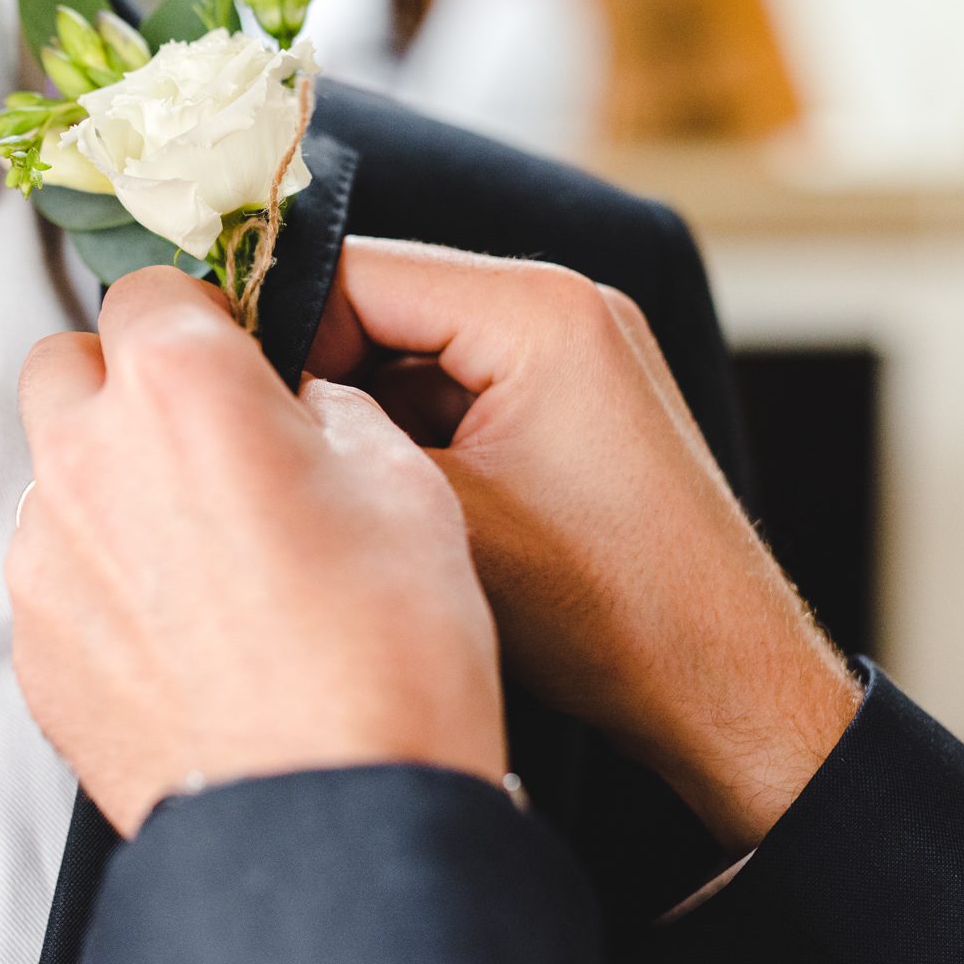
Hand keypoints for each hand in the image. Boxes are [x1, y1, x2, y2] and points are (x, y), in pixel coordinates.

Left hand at [9, 266, 505, 837]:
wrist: (330, 819)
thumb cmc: (386, 653)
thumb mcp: (402, 481)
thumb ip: (322, 406)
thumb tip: (287, 401)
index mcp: (179, 386)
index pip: (150, 288)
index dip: (201, 319)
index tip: (236, 359)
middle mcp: (87, 456)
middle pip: (69, 366)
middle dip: (127, 386)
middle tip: (205, 444)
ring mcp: (45, 556)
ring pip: (57, 475)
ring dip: (113, 487)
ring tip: (207, 563)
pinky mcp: (33, 644)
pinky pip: (55, 574)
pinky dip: (103, 580)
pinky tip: (183, 633)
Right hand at [309, 237, 859, 851]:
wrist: (728, 690)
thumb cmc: (605, 611)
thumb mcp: (439, 514)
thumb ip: (338, 436)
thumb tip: (250, 402)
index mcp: (536, 308)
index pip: (356, 272)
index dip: (279, 334)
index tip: (234, 409)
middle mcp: (565, 302)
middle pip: (385, 302)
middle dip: (321, 374)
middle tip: (270, 454)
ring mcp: (578, 347)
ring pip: (415, 349)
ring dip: (366, 408)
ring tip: (334, 487)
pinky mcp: (577, 396)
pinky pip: (461, 385)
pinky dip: (413, 432)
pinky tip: (391, 500)